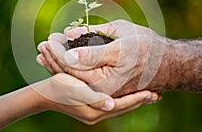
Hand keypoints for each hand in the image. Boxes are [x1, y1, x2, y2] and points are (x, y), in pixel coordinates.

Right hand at [32, 73, 159, 124]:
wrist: (44, 94)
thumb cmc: (59, 87)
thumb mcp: (75, 90)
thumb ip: (93, 97)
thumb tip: (112, 104)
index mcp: (95, 112)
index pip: (122, 106)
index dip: (138, 99)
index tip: (154, 92)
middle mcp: (97, 114)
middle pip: (124, 108)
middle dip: (140, 100)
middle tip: (157, 93)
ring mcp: (95, 112)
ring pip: (121, 107)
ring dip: (134, 100)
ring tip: (149, 93)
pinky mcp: (92, 107)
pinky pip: (114, 104)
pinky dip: (124, 98)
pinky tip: (129, 91)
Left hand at [37, 20, 168, 97]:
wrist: (169, 64)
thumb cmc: (148, 49)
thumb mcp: (121, 44)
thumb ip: (93, 49)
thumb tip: (68, 43)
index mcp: (103, 84)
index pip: (71, 68)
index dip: (58, 52)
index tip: (49, 38)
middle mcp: (100, 92)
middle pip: (69, 75)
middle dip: (53, 58)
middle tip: (42, 44)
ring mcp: (102, 92)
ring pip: (74, 77)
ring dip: (57, 63)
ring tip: (44, 51)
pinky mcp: (105, 88)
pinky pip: (82, 77)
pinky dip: (68, 67)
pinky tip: (59, 58)